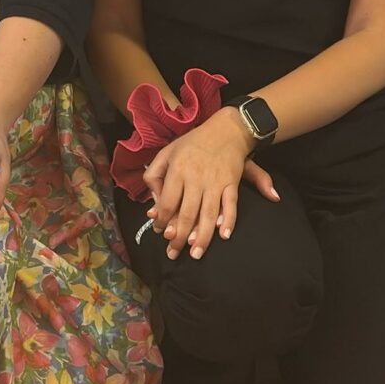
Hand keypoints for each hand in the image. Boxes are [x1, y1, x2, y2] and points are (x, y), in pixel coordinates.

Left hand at [144, 111, 259, 258]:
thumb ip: (154, 177)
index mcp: (177, 169)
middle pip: (186, 213)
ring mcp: (215, 181)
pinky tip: (223, 235)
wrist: (226, 129)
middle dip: (179, 236)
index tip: (159, 231)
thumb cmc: (192, 143)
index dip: (161, 219)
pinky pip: (231, 204)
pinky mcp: (232, 182)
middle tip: (173, 253)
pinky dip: (228, 220)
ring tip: (195, 254)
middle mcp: (196, 177)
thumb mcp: (166, 152)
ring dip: (202, 237)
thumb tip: (153, 206)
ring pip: (208, 214)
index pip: (167, 202)